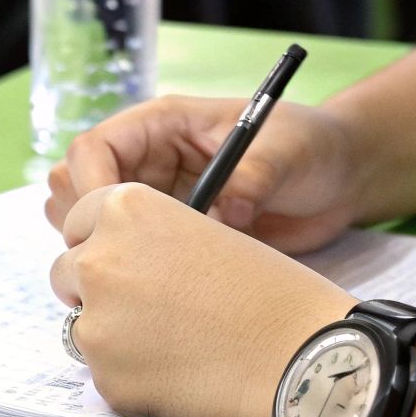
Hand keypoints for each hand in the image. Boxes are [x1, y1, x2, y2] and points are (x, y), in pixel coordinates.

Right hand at [45, 95, 367, 255]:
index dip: (90, 187)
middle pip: (74, 188)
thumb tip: (223, 214)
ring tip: (140, 276)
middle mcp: (149, 162)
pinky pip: (126, 254)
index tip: (108, 227)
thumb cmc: (311, 147)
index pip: (94, 149)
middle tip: (121, 261)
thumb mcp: (287, 152)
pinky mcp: (169, 239)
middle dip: (83, 224)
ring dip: (100, 250)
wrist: (340, 180)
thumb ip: (253, 178)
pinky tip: (159, 290)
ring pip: (89, 225)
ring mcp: (156, 202)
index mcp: (163, 126)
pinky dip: (127, 272)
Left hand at [50, 182, 357, 416]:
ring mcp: (96, 323)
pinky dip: (133, 373)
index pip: (79, 217)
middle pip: (67, 271)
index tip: (125, 257)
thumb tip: (114, 263)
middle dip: (99, 286)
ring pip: (82, 325)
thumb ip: (149, 240)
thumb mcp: (208, 235)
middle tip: (150, 305)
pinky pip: (105, 371)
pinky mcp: (105, 378)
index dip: (103, 238)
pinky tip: (182, 373)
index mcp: (127, 210)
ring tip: (176, 341)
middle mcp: (99, 259)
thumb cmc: (274, 294)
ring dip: (113, 332)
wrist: (303, 360)